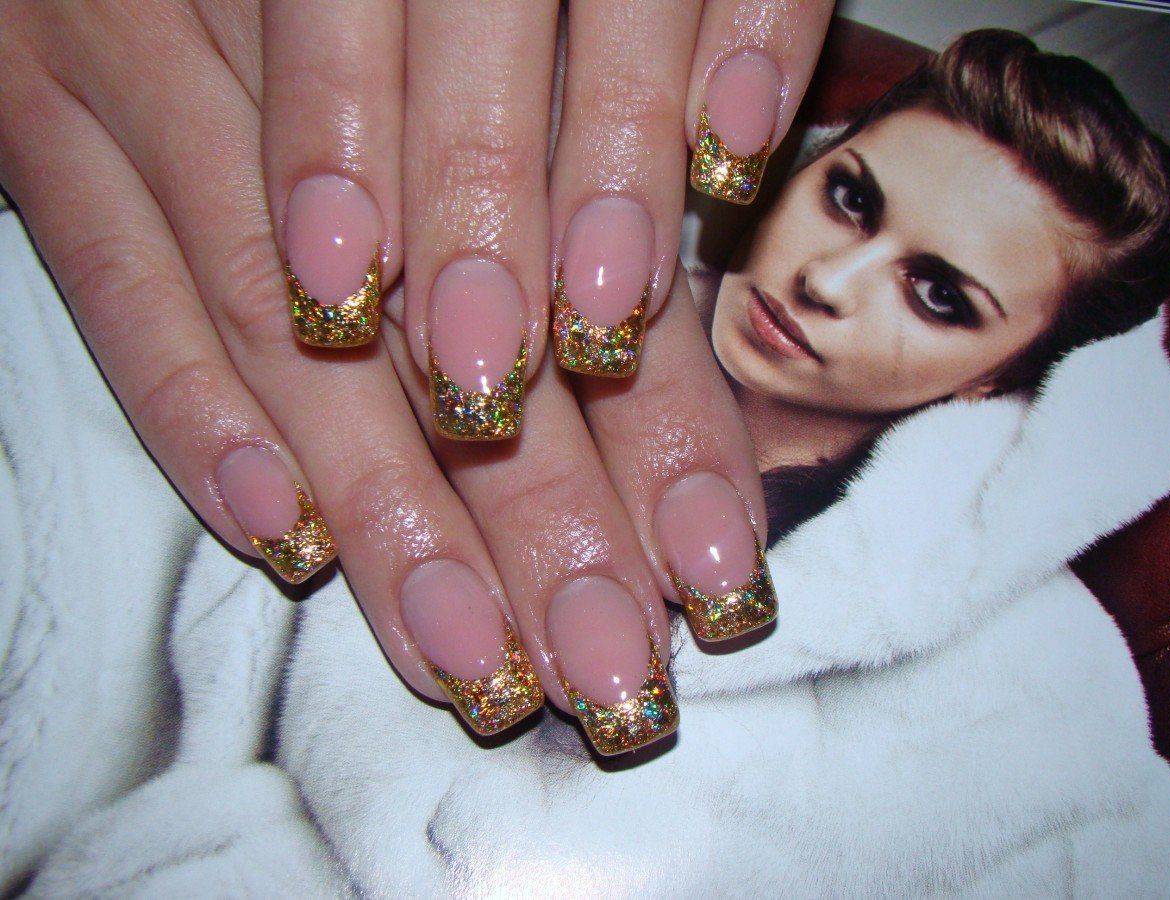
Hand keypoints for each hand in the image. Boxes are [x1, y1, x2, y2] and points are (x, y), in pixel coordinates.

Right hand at [0, 0, 831, 754]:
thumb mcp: (492, 39)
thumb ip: (563, 170)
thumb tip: (641, 350)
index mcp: (471, 27)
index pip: (588, 270)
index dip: (661, 435)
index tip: (707, 574)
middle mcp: (326, 55)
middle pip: (451, 330)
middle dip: (540, 516)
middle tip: (603, 663)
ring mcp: (162, 61)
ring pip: (287, 332)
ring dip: (384, 508)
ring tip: (462, 652)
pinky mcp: (40, 94)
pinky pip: (111, 272)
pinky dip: (190, 409)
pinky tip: (274, 528)